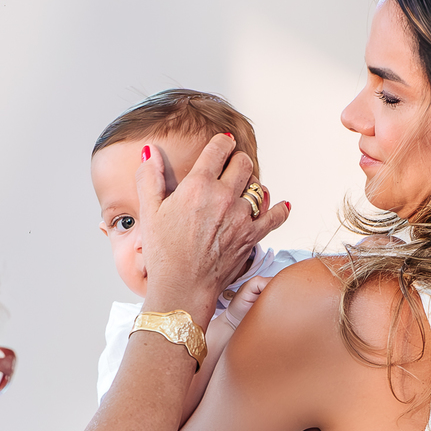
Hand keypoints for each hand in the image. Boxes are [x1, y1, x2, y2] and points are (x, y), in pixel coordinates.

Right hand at [136, 135, 288, 325]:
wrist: (181, 287)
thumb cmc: (163, 253)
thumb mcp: (149, 211)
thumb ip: (149, 177)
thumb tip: (150, 152)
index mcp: (197, 185)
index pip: (219, 148)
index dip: (221, 143)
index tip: (222, 144)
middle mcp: (223, 196)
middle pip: (243, 163)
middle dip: (237, 161)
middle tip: (231, 167)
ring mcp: (241, 217)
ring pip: (258, 187)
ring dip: (251, 185)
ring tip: (243, 190)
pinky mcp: (252, 236)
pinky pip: (275, 216)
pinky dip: (280, 209)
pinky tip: (281, 205)